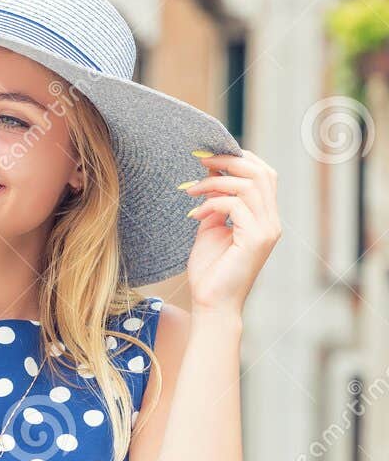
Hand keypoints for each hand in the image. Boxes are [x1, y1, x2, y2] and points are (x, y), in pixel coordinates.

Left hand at [182, 147, 280, 314]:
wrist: (211, 303)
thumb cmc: (210, 271)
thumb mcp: (210, 229)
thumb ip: (215, 204)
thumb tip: (208, 177)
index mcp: (264, 216)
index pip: (263, 174)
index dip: (239, 158)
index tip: (208, 157)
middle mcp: (271, 221)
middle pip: (261, 173)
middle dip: (228, 161)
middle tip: (199, 161)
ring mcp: (267, 230)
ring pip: (249, 185)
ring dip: (215, 181)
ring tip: (190, 190)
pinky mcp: (256, 239)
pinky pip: (236, 205)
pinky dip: (212, 203)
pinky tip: (195, 214)